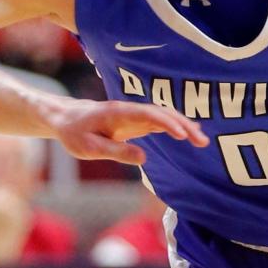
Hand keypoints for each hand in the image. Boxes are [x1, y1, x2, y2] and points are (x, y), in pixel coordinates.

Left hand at [48, 99, 208, 165]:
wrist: (65, 118)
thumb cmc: (75, 133)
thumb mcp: (90, 148)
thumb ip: (116, 151)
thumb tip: (144, 158)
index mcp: (118, 113)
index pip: (148, 114)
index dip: (167, 122)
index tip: (183, 134)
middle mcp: (129, 110)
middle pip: (162, 113)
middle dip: (184, 125)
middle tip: (202, 141)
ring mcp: (134, 114)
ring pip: (164, 116)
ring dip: (184, 126)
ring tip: (202, 141)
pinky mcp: (135, 120)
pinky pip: (159, 121)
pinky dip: (176, 126)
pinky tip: (189, 134)